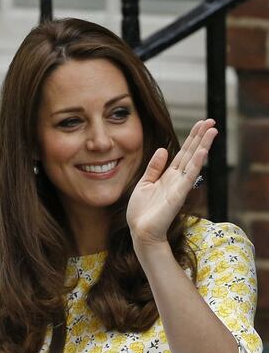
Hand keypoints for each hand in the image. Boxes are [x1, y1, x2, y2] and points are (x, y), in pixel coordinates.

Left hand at [127, 119, 217, 248]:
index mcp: (168, 176)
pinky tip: (202, 152)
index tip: (201, 123)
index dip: (192, 138)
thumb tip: (163, 149)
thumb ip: (154, 168)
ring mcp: (179, 187)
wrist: (140, 232)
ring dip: (203, 146)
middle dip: (201, 137)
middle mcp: (176, 179)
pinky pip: (188, 177)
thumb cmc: (141, 212)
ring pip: (193, 162)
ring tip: (213, 130)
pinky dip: (196, 164)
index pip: (183, 153)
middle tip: (212, 121)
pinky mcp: (178, 195)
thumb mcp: (144, 184)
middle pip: (191, 153)